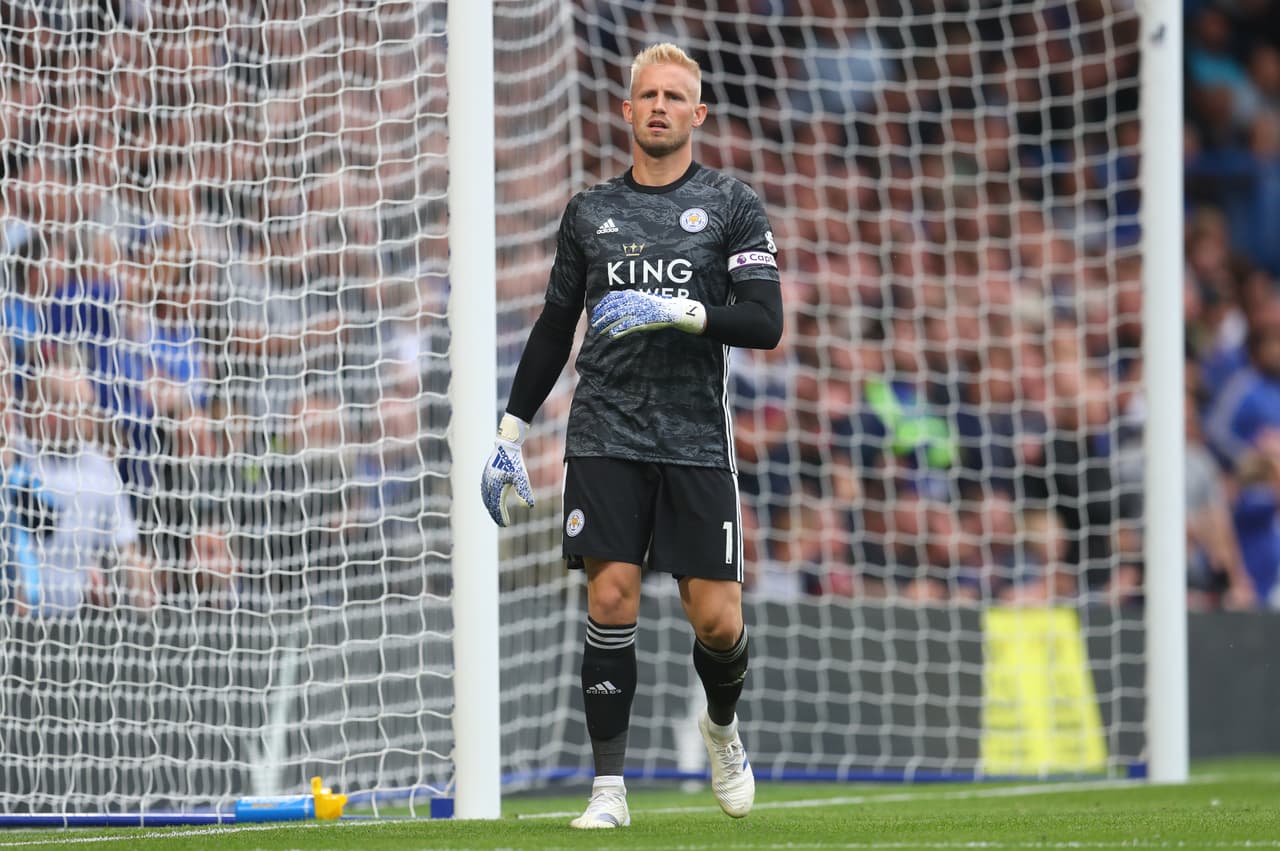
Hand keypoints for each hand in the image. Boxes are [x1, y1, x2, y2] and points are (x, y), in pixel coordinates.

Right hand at [481, 413, 533, 525]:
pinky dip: (488, 499)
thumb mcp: (521, 477)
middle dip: (495, 514)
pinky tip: (492, 501)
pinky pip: (485, 491)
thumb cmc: (515, 461)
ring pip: (486, 498)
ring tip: (497, 514)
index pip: (496, 507)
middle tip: (502, 523)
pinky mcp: (486, 475)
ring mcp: (485, 479)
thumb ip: (524, 492)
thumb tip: (529, 506)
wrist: (506, 445)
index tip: (506, 524)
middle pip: (489, 504)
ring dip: (491, 508)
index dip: (500, 517)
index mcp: (494, 487)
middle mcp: (487, 484)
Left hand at [589, 289, 705, 338]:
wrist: (671, 310)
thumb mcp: (640, 298)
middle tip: (594, 324)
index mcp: (631, 295)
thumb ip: (628, 300)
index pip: (611, 298)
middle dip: (601, 317)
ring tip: (599, 331)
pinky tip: (612, 335)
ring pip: (617, 318)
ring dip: (606, 325)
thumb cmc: (656, 305)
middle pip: (611, 309)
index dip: (601, 306)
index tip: (594, 312)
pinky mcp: (642, 320)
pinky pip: (627, 326)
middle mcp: (632, 301)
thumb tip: (615, 304)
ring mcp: (637, 311)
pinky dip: (618, 330)